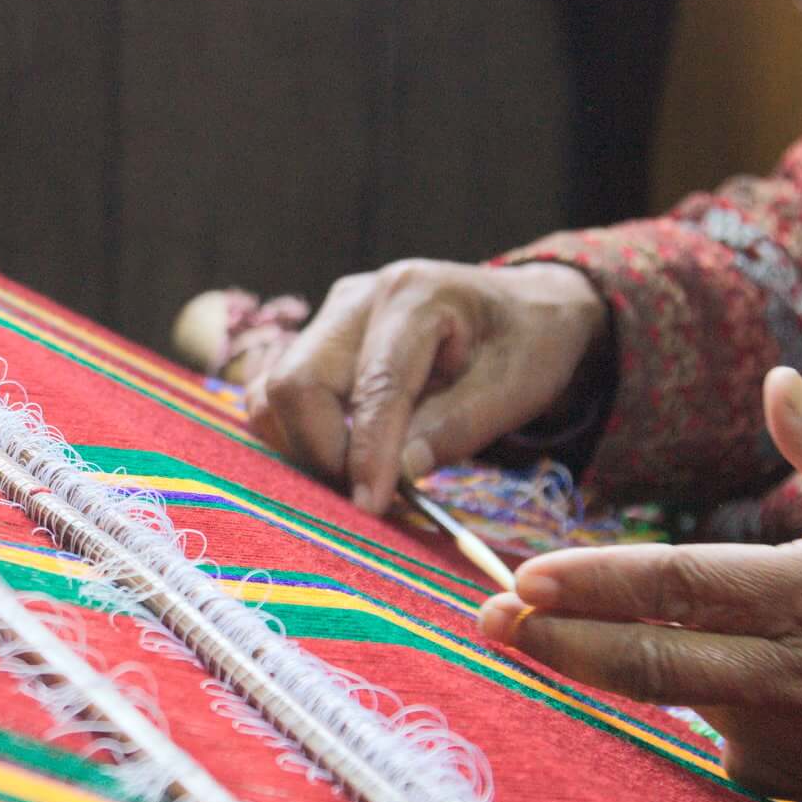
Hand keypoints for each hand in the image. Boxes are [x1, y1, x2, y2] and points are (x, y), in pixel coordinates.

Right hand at [248, 260, 608, 514]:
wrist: (524, 309)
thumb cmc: (528, 343)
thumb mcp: (517, 387)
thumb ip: (456, 427)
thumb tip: (397, 476)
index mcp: (416, 295)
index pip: (375, 383)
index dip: (367, 451)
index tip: (371, 506)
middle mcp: (359, 298)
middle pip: (296, 381)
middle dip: (321, 452)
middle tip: (365, 497)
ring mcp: (330, 317)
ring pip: (273, 392)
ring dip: (303, 448)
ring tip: (356, 479)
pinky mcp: (318, 342)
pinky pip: (277, 397)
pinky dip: (297, 437)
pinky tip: (341, 458)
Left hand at [476, 368, 801, 801]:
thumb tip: (773, 384)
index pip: (674, 587)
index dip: (588, 586)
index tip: (517, 581)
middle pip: (654, 665)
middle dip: (561, 646)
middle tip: (489, 626)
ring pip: (696, 706)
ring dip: (639, 677)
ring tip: (580, 644)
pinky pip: (746, 751)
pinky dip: (722, 715)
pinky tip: (728, 683)